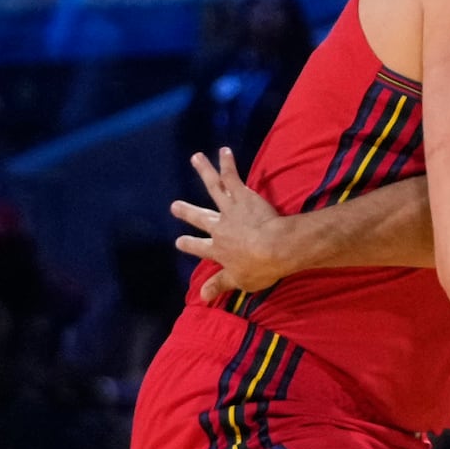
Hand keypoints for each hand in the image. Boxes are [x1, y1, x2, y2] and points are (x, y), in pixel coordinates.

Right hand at [173, 149, 292, 302]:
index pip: (200, 248)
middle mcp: (219, 227)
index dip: (189, 245)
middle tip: (175, 206)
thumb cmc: (259, 267)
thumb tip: (201, 298)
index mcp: (218, 250)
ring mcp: (229, 209)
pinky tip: (224, 151)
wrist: (274, 247)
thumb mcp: (238, 281)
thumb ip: (219, 286)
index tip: (179, 242)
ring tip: (196, 158)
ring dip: (204, 171)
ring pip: (213, 188)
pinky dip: (227, 163)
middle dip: (187, 212)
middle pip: (200, 217)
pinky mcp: (242, 195)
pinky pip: (233, 176)